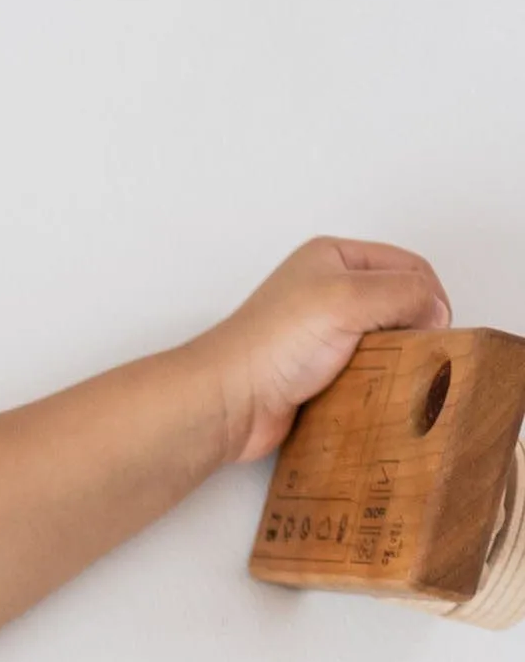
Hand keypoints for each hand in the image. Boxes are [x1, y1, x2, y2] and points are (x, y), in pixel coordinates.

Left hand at [190, 237, 453, 466]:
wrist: (226, 403)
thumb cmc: (272, 345)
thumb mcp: (348, 297)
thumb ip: (404, 292)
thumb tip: (435, 310)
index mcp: (333, 258)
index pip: (408, 265)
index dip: (429, 294)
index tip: (436, 327)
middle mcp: (326, 291)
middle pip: (398, 303)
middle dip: (414, 326)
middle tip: (419, 352)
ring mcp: (320, 334)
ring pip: (384, 341)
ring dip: (396, 358)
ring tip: (397, 374)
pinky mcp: (316, 372)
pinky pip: (363, 373)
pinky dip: (377, 382)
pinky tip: (378, 393)